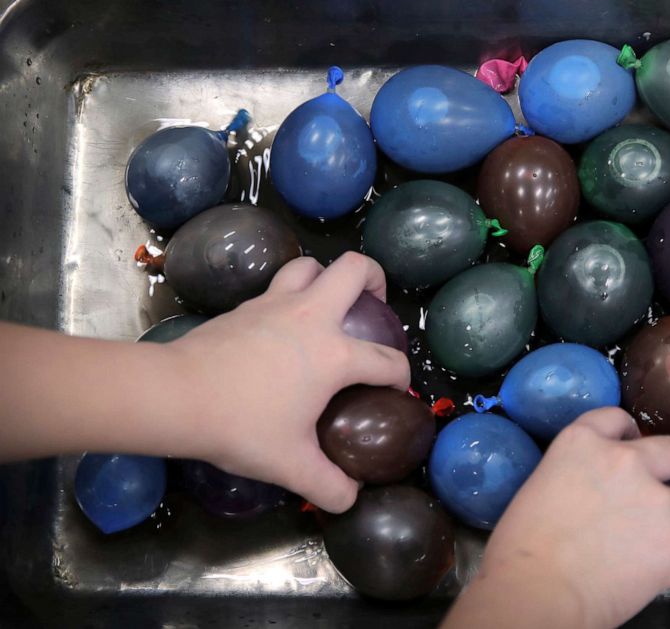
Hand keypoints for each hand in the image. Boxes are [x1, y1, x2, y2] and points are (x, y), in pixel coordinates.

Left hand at [166, 253, 409, 512]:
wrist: (176, 395)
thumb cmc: (240, 425)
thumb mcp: (291, 466)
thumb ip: (329, 486)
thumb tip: (350, 499)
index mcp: (334, 355)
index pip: (386, 360)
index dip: (399, 377)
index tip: (394, 391)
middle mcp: (311, 317)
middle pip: (355, 269)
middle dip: (375, 279)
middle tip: (374, 306)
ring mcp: (275, 305)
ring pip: (310, 266)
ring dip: (326, 277)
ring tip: (328, 305)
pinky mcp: (244, 306)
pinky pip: (277, 286)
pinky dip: (289, 297)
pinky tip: (282, 328)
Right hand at [443, 408, 669, 628]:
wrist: (539, 592)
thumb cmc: (523, 548)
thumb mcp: (544, 484)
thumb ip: (581, 473)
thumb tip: (602, 490)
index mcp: (583, 441)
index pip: (617, 419)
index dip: (628, 434)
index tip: (630, 448)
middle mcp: (627, 460)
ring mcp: (657, 499)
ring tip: (643, 546)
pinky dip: (669, 557)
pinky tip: (642, 571)